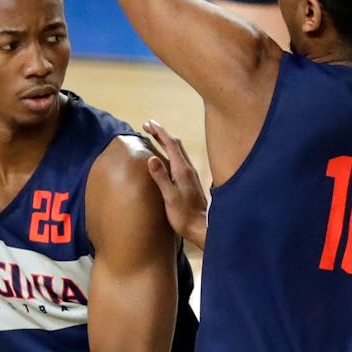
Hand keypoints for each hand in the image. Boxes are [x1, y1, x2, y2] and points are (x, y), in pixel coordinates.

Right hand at [142, 120, 207, 250]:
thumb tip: (151, 158)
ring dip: (166, 141)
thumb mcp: (170, 197)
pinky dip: (170, 152)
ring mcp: (190, 175)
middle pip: (175, 145)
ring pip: (178, 151)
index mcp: (182, 170)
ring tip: (155, 137)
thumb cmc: (185, 216)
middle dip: (162, 133)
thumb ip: (161, 178)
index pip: (171, 144)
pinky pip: (179, 160)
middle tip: (148, 126)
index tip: (149, 123)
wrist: (203, 228)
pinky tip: (166, 158)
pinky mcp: (190, 182)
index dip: (160, 132)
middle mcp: (187, 169)